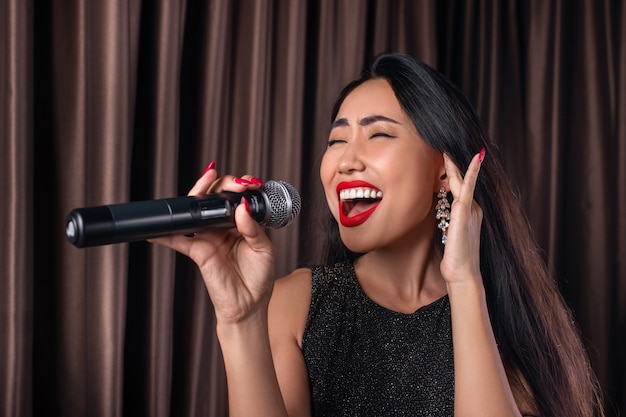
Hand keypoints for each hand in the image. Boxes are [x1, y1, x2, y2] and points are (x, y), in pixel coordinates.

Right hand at [150, 164, 275, 324]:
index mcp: (242, 223)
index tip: (249, 183)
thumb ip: (253, 228)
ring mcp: (209, 237)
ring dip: (196, 194)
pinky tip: (156, 228)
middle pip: (215, 198)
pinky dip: (165, 233)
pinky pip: (178, 240)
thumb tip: (242, 207)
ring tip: (204, 182)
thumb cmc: (259, 278)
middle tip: (231, 183)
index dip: (241, 186)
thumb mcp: (264, 250)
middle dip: (221, 184)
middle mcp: (223, 227)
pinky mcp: (197, 251)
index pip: (237, 197)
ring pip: (196, 211)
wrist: (249, 305)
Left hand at [439, 150, 484, 285]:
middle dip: (454, 165)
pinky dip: (471, 172)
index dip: (455, 174)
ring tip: (447, 150)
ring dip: (455, 165)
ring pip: (462, 181)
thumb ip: (448, 222)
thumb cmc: (455, 258)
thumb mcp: (449, 236)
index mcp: (468, 213)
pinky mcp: (464, 211)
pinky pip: (469, 186)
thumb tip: (441, 216)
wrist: (462, 273)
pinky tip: (474, 159)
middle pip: (461, 181)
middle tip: (445, 149)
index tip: (448, 161)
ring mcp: (470, 209)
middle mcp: (472, 208)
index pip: (460, 188)